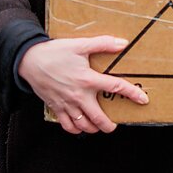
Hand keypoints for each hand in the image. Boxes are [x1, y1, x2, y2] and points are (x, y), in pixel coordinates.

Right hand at [18, 36, 148, 134]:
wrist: (29, 61)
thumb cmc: (55, 52)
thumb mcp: (80, 44)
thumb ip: (103, 43)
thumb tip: (123, 43)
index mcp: (87, 79)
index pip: (115, 87)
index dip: (131, 94)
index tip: (143, 99)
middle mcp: (78, 95)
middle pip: (98, 117)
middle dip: (109, 125)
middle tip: (114, 125)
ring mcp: (66, 104)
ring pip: (83, 125)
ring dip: (93, 128)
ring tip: (99, 125)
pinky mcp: (55, 107)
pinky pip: (67, 125)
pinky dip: (75, 129)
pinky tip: (81, 126)